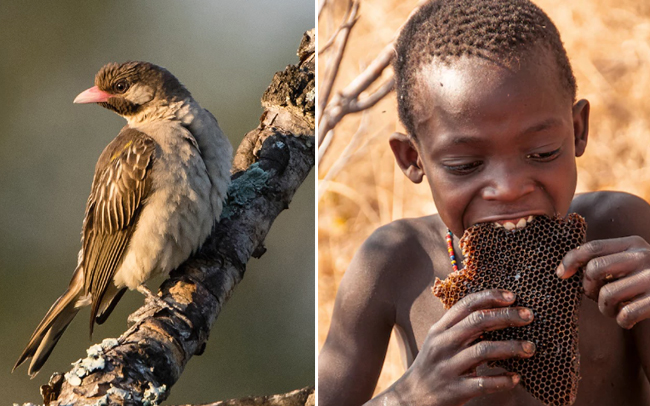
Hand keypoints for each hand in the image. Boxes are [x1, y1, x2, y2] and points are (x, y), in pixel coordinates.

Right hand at [390, 289, 534, 405]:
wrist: (411, 398)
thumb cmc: (432, 366)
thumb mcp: (439, 342)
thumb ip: (460, 328)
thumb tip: (494, 313)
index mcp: (440, 329)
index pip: (466, 305)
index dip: (490, 297)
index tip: (512, 296)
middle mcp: (443, 344)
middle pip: (478, 322)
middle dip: (506, 316)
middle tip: (528, 316)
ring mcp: (448, 367)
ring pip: (483, 350)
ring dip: (511, 347)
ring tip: (530, 348)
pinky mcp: (455, 390)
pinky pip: (484, 383)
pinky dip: (503, 380)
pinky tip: (516, 378)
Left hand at [557, 236, 649, 328]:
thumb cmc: (645, 284)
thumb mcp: (628, 264)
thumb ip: (604, 260)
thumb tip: (564, 270)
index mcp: (634, 243)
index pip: (592, 247)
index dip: (571, 260)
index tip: (561, 274)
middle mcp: (645, 256)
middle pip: (595, 270)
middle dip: (588, 287)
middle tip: (596, 297)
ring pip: (607, 295)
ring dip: (605, 309)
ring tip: (614, 310)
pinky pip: (625, 314)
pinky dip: (622, 321)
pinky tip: (628, 320)